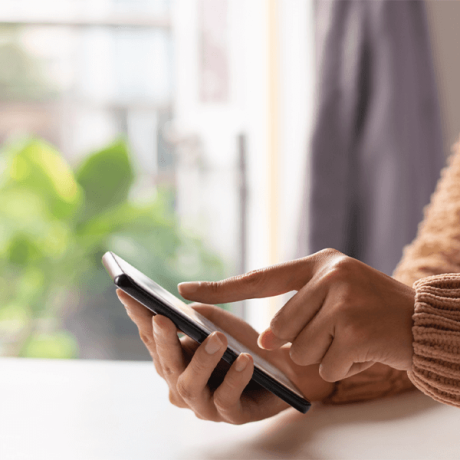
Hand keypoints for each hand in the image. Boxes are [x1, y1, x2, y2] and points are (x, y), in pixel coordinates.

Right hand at [117, 289, 333, 423]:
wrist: (284, 367)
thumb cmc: (244, 343)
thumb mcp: (219, 322)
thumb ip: (196, 314)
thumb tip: (175, 305)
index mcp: (175, 359)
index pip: (151, 336)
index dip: (138, 315)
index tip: (126, 293)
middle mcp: (182, 383)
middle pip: (165, 362)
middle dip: (164, 340)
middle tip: (165, 318)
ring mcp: (204, 403)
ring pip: (189, 385)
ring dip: (202, 360)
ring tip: (217, 338)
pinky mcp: (231, 415)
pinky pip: (227, 399)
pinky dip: (235, 378)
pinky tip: (245, 361)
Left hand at [178, 249, 415, 381]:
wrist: (419, 320)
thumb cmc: (369, 306)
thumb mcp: (335, 290)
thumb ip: (296, 307)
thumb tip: (264, 338)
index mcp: (318, 263)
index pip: (258, 278)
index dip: (220, 288)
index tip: (184, 291)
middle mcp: (328, 275)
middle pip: (280, 327)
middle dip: (299, 341)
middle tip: (333, 330)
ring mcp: (343, 301)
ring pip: (301, 349)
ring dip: (322, 354)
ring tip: (350, 337)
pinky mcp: (356, 331)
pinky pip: (327, 366)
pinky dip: (342, 367)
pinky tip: (363, 350)